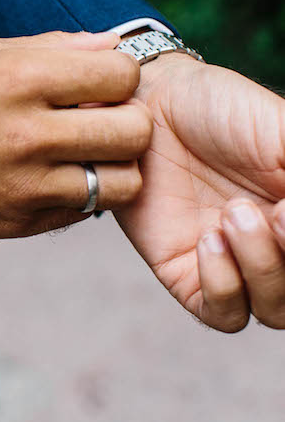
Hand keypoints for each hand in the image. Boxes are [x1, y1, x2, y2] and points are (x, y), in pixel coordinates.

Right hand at [0, 31, 152, 241]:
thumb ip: (45, 49)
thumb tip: (108, 43)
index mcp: (17, 79)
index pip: (121, 72)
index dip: (116, 74)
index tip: (97, 81)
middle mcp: (26, 135)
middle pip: (133, 133)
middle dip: (126, 121)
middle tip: (98, 118)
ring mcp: (21, 188)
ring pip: (121, 185)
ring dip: (110, 166)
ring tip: (80, 154)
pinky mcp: (10, 225)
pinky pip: (79, 214)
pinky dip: (77, 195)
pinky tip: (47, 177)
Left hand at [115, 52, 284, 331]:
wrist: (150, 107)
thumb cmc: (220, 108)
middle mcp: (277, 245)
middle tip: (276, 212)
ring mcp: (235, 263)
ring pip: (275, 312)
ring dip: (264, 269)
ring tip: (233, 216)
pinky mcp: (186, 273)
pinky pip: (221, 314)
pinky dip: (224, 285)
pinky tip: (208, 240)